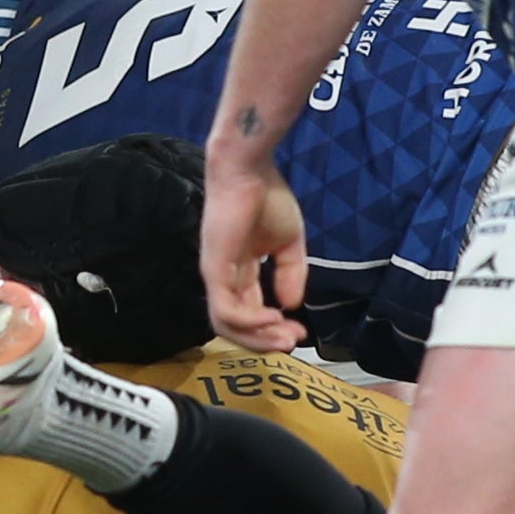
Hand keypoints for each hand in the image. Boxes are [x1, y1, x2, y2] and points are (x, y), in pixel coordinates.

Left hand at [200, 148, 308, 350]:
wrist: (249, 170)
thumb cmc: (267, 198)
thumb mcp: (288, 243)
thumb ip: (291, 274)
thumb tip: (290, 306)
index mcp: (240, 272)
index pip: (252, 312)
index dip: (275, 328)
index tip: (301, 332)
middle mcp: (224, 279)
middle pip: (237, 327)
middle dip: (266, 341)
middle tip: (293, 343)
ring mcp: (216, 276)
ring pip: (227, 326)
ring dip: (258, 338)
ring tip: (284, 337)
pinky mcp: (213, 270)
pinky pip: (226, 310)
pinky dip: (250, 322)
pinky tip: (274, 317)